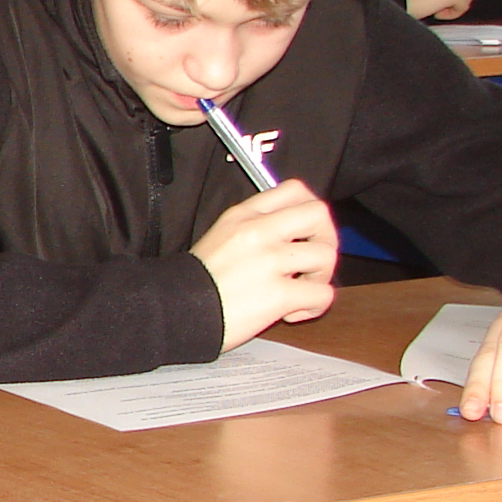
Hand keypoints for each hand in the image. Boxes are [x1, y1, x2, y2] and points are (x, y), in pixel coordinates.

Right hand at [190, 180, 337, 348]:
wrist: (174, 310)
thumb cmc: (195, 282)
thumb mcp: (220, 235)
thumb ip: (253, 226)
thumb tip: (291, 231)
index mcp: (244, 215)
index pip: (295, 190)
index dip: (309, 210)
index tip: (304, 231)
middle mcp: (259, 232)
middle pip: (319, 214)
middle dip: (326, 238)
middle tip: (311, 260)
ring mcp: (269, 261)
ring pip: (326, 255)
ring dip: (320, 276)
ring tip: (300, 289)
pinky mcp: (277, 294)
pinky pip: (323, 294)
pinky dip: (315, 306)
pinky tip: (291, 312)